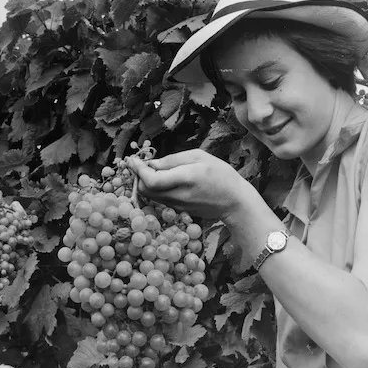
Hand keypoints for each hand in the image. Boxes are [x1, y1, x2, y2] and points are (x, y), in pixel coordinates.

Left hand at [127, 149, 244, 219]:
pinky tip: (161, 179)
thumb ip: (173, 160)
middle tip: (140, 164)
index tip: (132, 160)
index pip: (152, 179)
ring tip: (149, 170)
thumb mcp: (200, 157)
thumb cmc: (221, 174)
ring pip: (150, 195)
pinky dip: (154, 189)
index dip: (138, 170)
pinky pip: (158, 199)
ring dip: (145, 183)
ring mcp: (177, 205)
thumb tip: (152, 163)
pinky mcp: (177, 210)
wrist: (234, 202)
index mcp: (185, 178)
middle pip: (145, 189)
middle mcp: (178, 195)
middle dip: (138, 176)